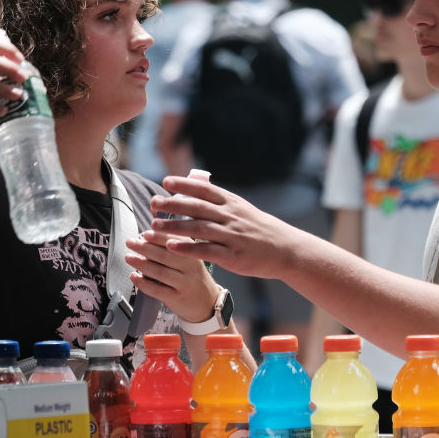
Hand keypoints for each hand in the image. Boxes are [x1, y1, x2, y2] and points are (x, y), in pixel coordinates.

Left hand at [125, 231, 217, 322]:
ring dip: (141, 264)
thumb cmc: (193, 276)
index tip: (146, 233)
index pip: (175, 242)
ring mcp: (184, 284)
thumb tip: (153, 224)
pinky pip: (157, 290)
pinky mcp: (176, 298)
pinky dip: (143, 283)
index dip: (159, 236)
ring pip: (160, 272)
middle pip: (165, 256)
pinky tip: (134, 276)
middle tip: (131, 242)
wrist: (207, 303)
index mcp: (193, 254)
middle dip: (145, 248)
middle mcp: (191, 268)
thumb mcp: (190, 257)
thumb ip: (174, 241)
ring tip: (129, 257)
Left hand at [149, 175, 300, 280]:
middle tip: (153, 203)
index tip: (165, 182)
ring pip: (198, 228)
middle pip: (196, 207)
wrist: (285, 249)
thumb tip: (195, 190)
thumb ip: (219, 202)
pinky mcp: (232, 255)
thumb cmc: (259, 229)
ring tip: (154, 226)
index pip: (204, 189)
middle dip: (172, 204)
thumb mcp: (242, 209)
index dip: (184, 184)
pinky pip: (206, 250)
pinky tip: (171, 247)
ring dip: (174, 226)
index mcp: (232, 203)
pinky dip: (187, 248)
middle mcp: (230, 216)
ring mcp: (232, 236)